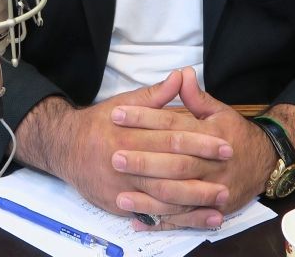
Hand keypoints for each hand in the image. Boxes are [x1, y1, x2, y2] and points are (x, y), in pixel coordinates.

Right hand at [42, 70, 234, 225]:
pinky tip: (196, 219)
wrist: (65, 147)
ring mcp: (121, 187)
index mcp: (129, 134)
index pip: (171, 138)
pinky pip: (151, 215)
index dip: (200, 142)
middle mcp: (124, 162)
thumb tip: (181, 75)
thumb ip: (156, 95)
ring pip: (162, 197)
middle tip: (228, 177)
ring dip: (193, 202)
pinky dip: (174, 219)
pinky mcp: (118, 205)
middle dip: (201, 175)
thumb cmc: (101, 123)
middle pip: (169, 170)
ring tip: (220, 202)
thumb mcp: (126, 103)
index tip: (224, 145)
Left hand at [111, 66, 275, 229]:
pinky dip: (160, 222)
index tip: (118, 115)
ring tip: (120, 195)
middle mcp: (212, 164)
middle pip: (174, 164)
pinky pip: (184, 219)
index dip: (144, 119)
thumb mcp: (219, 111)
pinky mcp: (213, 210)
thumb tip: (181, 74)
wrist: (266, 162)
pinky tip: (137, 221)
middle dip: (144, 162)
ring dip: (148, 198)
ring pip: (178, 196)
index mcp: (211, 135)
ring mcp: (213, 189)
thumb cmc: (236, 134)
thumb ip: (197, 96)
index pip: (172, 126)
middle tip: (115, 157)